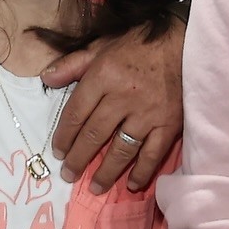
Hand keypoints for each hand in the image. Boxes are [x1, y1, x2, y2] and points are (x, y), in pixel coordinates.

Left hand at [41, 18, 183, 194]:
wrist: (183, 41)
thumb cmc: (137, 44)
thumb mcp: (101, 46)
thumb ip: (72, 64)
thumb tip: (45, 78)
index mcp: (103, 76)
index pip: (76, 113)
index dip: (64, 136)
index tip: (58, 152)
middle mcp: (123, 98)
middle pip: (95, 134)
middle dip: (79, 158)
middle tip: (69, 175)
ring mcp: (147, 114)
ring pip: (122, 149)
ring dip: (107, 171)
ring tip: (95, 187)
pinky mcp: (169, 124)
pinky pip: (153, 154)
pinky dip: (142, 172)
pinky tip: (132, 185)